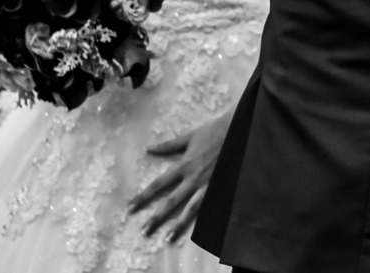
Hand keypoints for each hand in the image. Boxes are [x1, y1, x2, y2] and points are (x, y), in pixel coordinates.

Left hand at [128, 113, 229, 242]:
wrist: (238, 132)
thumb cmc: (212, 132)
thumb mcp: (189, 136)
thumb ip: (168, 146)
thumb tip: (149, 149)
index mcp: (183, 165)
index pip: (159, 184)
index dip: (144, 196)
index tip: (131, 206)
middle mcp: (193, 178)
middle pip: (171, 201)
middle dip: (157, 217)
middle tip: (144, 231)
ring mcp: (207, 185)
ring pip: (190, 209)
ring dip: (178, 224)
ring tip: (168, 238)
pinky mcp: (219, 187)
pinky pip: (208, 206)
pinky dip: (202, 218)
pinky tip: (196, 231)